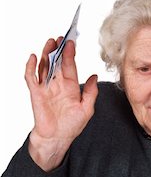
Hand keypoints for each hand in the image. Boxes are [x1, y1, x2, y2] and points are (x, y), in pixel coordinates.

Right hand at [25, 38, 97, 170]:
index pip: (70, 65)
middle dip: (58, 49)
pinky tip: (33, 58)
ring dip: (46, 53)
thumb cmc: (71, 126)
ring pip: (44, 66)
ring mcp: (46, 87)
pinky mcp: (36, 93)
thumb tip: (94, 76)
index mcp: (70, 86)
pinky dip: (31, 67)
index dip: (70, 54)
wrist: (58, 138)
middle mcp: (58, 84)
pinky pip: (31, 77)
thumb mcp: (87, 109)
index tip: (72, 43)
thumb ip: (91, 93)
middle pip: (56, 62)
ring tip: (50, 42)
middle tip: (60, 38)